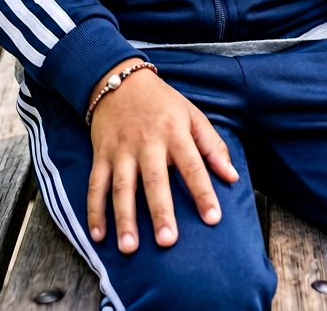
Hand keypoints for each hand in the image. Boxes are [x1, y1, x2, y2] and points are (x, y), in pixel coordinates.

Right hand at [87, 59, 238, 254]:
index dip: (203, 192)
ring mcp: (121, 150)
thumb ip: (212, 145)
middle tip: (167, 241)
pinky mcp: (101, 154)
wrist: (120, 80)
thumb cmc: (162, 102)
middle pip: (154, 180)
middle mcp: (147, 143)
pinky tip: (98, 235)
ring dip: (124, 218)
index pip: (193, 165)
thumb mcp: (192, 115)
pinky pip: (95, 184)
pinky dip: (94, 210)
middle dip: (160, 211)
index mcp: (174, 133)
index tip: (213, 218)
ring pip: (121, 187)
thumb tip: (232, 177)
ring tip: (129, 247)